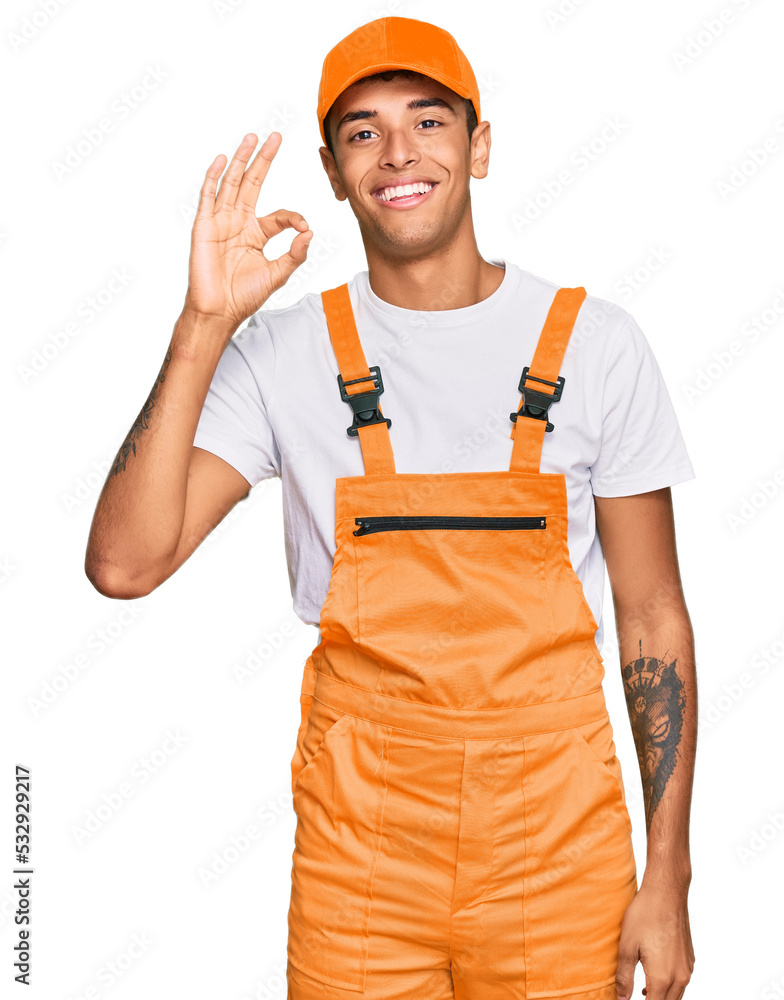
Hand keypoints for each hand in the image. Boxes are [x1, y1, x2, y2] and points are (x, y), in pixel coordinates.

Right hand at [183, 132, 311, 327]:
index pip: (279, 215)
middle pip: (252, 183)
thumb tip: (310, 232)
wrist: (219, 311)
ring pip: (232, 183)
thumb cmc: (244, 296)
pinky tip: (221, 160)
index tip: (303, 227)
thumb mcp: (277, 275)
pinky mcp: (204, 226)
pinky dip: (214, 178)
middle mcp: (238, 223)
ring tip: (252, 137)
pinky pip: (208, 197)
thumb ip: (295, 255)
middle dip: (263, 160)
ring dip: (241, 159)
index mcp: (257, 234)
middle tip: (275, 136)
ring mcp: (220, 222)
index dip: (293, 218)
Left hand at [615, 883, 694, 998]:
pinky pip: (681, 983)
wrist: (666, 893)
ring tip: (643, 993)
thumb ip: (624, 977)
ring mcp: (687, 968)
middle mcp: (680, 977)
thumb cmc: (644, 916)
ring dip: (661, 998)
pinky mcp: (689, 959)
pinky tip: (654, 978)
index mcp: (663, 977)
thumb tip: (622, 999)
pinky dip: (669, 987)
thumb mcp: (627, 946)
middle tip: (635, 996)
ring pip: (676, 996)